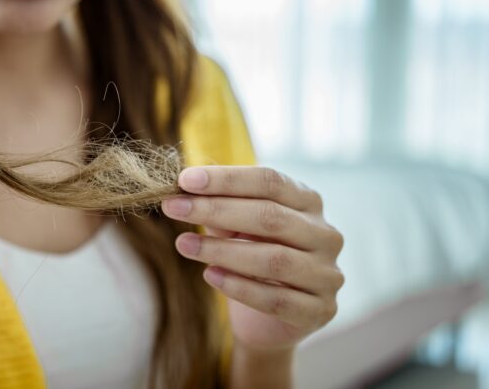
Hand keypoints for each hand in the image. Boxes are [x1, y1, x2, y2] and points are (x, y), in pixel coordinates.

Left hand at [161, 166, 343, 352]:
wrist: (267, 322)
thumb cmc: (251, 260)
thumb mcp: (235, 228)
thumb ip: (220, 207)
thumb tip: (186, 188)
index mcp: (309, 202)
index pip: (270, 181)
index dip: (227, 179)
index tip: (184, 180)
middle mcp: (325, 234)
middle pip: (271, 216)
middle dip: (216, 209)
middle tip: (173, 208)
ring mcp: (327, 274)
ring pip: (274, 259)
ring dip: (222, 250)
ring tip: (183, 244)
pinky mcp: (320, 310)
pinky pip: (277, 299)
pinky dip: (239, 287)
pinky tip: (210, 276)